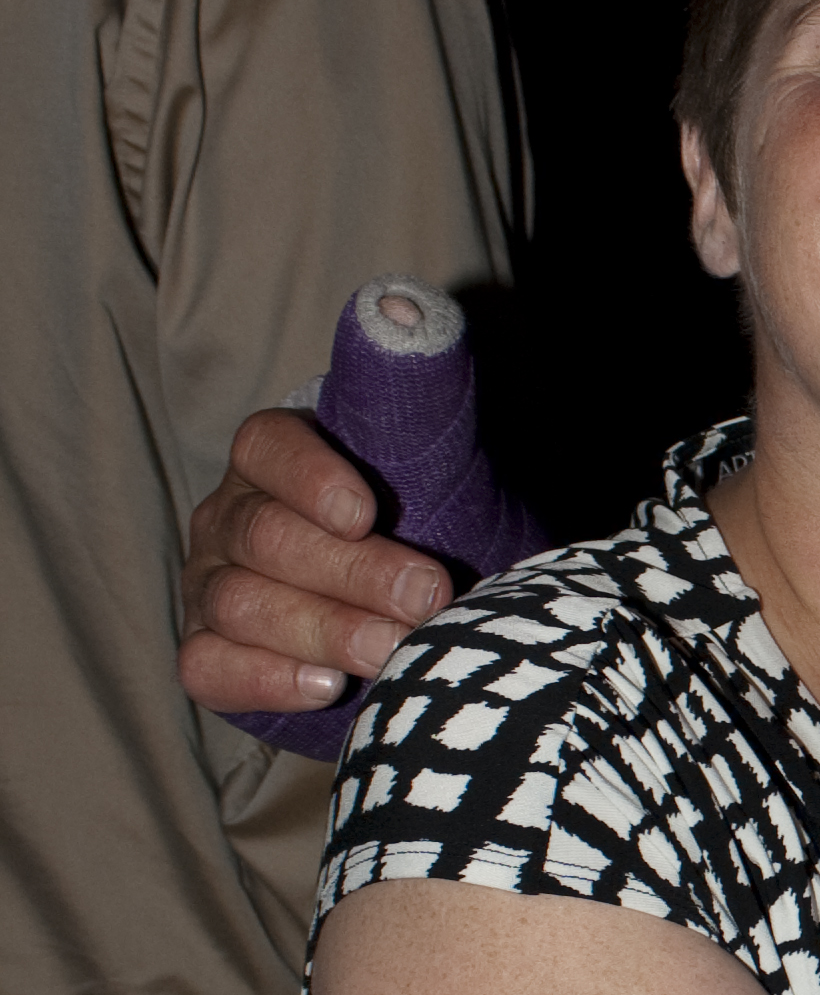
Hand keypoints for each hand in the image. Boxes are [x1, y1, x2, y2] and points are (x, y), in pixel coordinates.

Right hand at [177, 407, 452, 715]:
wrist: (421, 612)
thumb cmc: (428, 525)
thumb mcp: (435, 459)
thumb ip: (420, 387)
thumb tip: (410, 309)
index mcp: (277, 457)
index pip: (267, 447)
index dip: (309, 477)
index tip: (366, 510)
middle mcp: (232, 518)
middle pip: (265, 538)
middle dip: (349, 570)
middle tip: (426, 597)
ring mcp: (212, 587)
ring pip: (241, 604)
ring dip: (322, 629)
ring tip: (393, 650)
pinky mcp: (210, 654)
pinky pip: (209, 667)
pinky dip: (263, 678)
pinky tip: (324, 685)